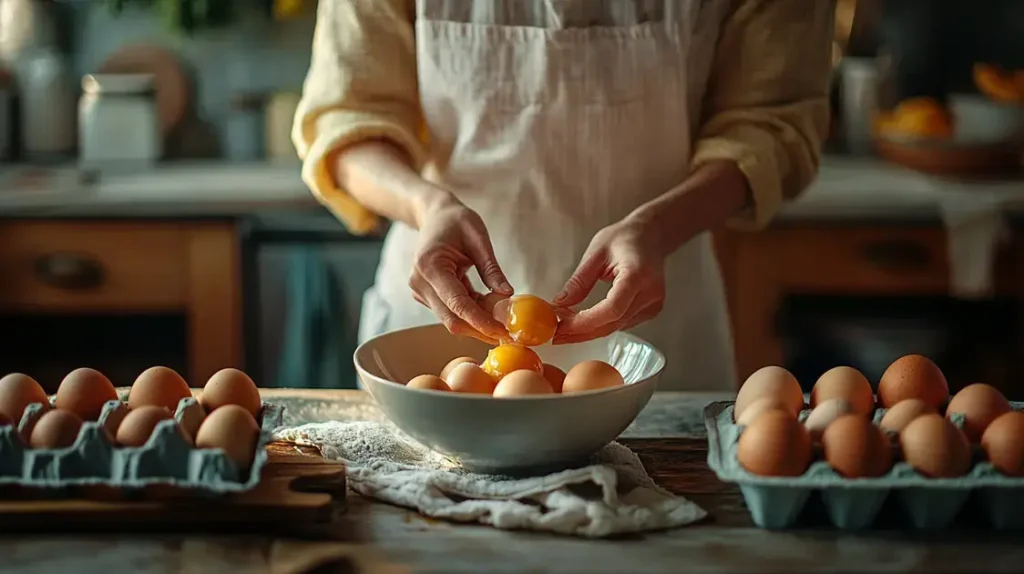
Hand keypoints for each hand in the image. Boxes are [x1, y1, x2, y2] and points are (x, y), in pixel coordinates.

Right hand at [410, 192, 512, 342]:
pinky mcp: (426, 295)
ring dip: (477, 321)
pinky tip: (488, 305)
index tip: (501, 332)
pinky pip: (450, 311)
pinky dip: (471, 312)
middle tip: (508, 333)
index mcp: (430, 265)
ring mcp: (420, 291)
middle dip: (480, 328)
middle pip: (452, 319)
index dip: (480, 321)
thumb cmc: (456, 221)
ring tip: (501, 315)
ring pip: (451, 319)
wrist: (435, 216)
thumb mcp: (478, 238)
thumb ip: (491, 268)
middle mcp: (420, 282)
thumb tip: (508, 294)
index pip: (457, 304)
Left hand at [551, 219, 666, 344]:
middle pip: (613, 323)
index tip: (561, 326)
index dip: (585, 322)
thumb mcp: (596, 253)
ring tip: (565, 324)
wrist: (651, 236)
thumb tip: (560, 304)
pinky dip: (602, 324)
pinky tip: (585, 320)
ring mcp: (653, 304)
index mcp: (637, 275)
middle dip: (582, 332)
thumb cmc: (626, 238)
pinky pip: (622, 323)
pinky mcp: (651, 310)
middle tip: (557, 334)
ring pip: (616, 327)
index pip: (612, 308)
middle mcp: (650, 293)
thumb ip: (579, 281)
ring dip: (589, 329)